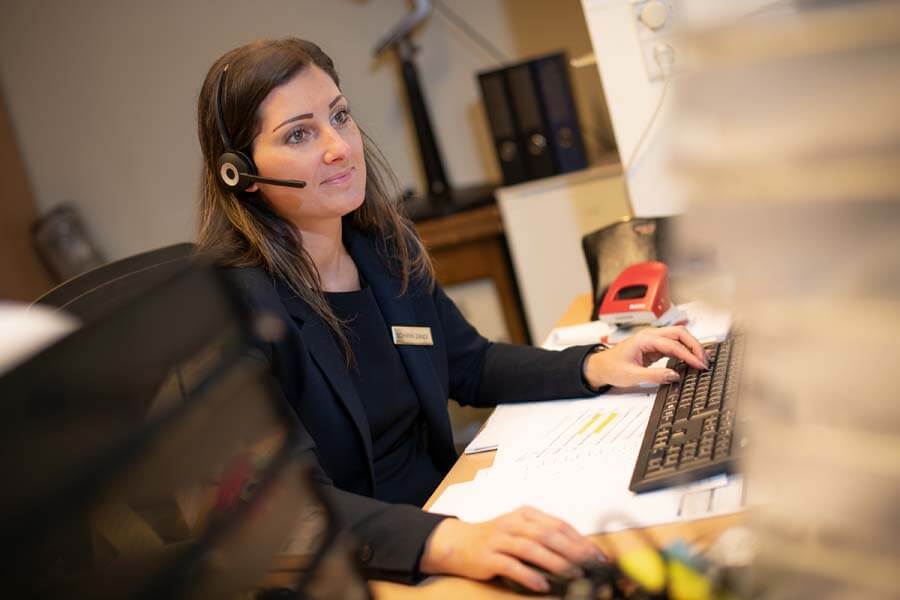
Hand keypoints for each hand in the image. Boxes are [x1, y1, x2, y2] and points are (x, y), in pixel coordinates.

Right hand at [419, 506, 603, 592]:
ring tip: (573, 575)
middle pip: (548, 535)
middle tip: (591, 566)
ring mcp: (499, 539)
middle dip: (573, 551)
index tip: (598, 555)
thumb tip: (579, 552)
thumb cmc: (496, 538)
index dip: (580, 540)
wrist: (457, 543)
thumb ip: (544, 536)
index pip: (558, 525)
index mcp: (525, 514)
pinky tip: (543, 585)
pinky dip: (528, 575)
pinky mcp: (488, 556)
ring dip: (555, 562)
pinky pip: (511, 565)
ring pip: (531, 548)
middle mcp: (513, 523)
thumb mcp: (520, 529)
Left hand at [583, 326, 708, 387]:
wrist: (600, 367)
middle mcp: (650, 336)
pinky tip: (692, 359)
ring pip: (678, 338)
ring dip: (692, 347)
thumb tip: (674, 375)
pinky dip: (685, 351)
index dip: (689, 355)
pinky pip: (674, 346)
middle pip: (680, 334)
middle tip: (705, 361)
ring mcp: (653, 341)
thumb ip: (654, 376)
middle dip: (695, 346)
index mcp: (644, 339)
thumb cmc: (612, 368)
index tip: (699, 365)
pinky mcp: (655, 348)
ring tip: (702, 361)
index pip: (673, 345)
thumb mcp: (632, 376)